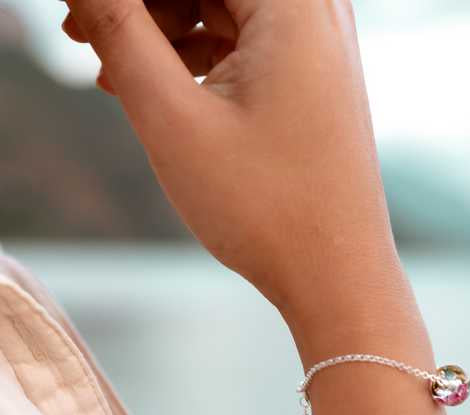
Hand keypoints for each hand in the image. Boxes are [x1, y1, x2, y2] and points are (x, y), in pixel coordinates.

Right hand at [62, 0, 400, 328]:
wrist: (338, 279)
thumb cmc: (267, 211)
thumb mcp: (172, 115)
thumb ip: (117, 24)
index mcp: (293, 1)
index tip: (83, 15)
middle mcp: (318, 10)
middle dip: (141, 5)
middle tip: (77, 32)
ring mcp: (321, 48)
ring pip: (221, 5)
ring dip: (160, 27)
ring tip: (108, 69)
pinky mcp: (314, 81)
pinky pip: (244, 42)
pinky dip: (197, 56)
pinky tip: (155, 87)